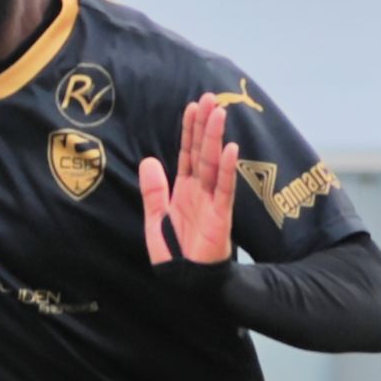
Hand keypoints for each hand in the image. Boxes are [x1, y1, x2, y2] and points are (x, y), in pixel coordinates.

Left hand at [140, 96, 237, 268]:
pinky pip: (226, 189)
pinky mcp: (221, 216)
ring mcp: (212, 201)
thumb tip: (149, 160)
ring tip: (220, 113)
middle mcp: (201, 191)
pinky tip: (232, 149)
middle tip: (210, 98)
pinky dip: (229, 169)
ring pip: (215, 164)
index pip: (188, 154)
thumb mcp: (155, 219)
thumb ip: (153, 191)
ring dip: (217, 139)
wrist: (187, 282)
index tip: (192, 107)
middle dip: (205, 126)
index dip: (189, 131)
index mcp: (185, 190)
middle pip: (203, 152)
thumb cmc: (175, 254)